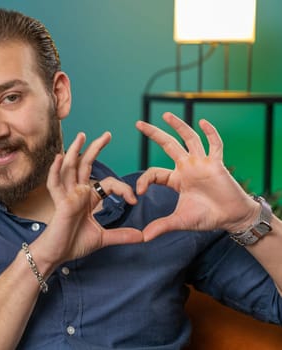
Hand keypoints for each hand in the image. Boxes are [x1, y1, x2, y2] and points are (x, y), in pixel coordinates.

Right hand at [33, 132, 142, 267]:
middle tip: (107, 134)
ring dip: (75, 151)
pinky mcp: (59, 203)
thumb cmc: (74, 244)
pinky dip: (55, 171)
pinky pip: (55, 184)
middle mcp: (77, 193)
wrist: (57, 255)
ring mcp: (67, 196)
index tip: (134, 200)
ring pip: (70, 169)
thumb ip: (121, 235)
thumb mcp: (103, 238)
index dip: (123, 189)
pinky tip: (58, 157)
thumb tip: (142, 237)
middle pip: (85, 166)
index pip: (108, 184)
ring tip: (81, 136)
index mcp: (88, 198)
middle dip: (95, 149)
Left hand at [135, 112, 258, 240]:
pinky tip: (203, 123)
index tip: (138, 193)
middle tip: (138, 123)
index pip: (154, 172)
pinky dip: (210, 133)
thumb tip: (143, 237)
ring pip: (189, 139)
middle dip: (154, 134)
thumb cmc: (207, 217)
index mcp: (176, 179)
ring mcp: (202, 163)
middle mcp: (187, 167)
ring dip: (178, 126)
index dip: (144, 180)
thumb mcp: (180, 221)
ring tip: (166, 115)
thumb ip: (162, 226)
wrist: (231, 218)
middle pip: (168, 145)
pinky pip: (215, 145)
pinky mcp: (217, 164)